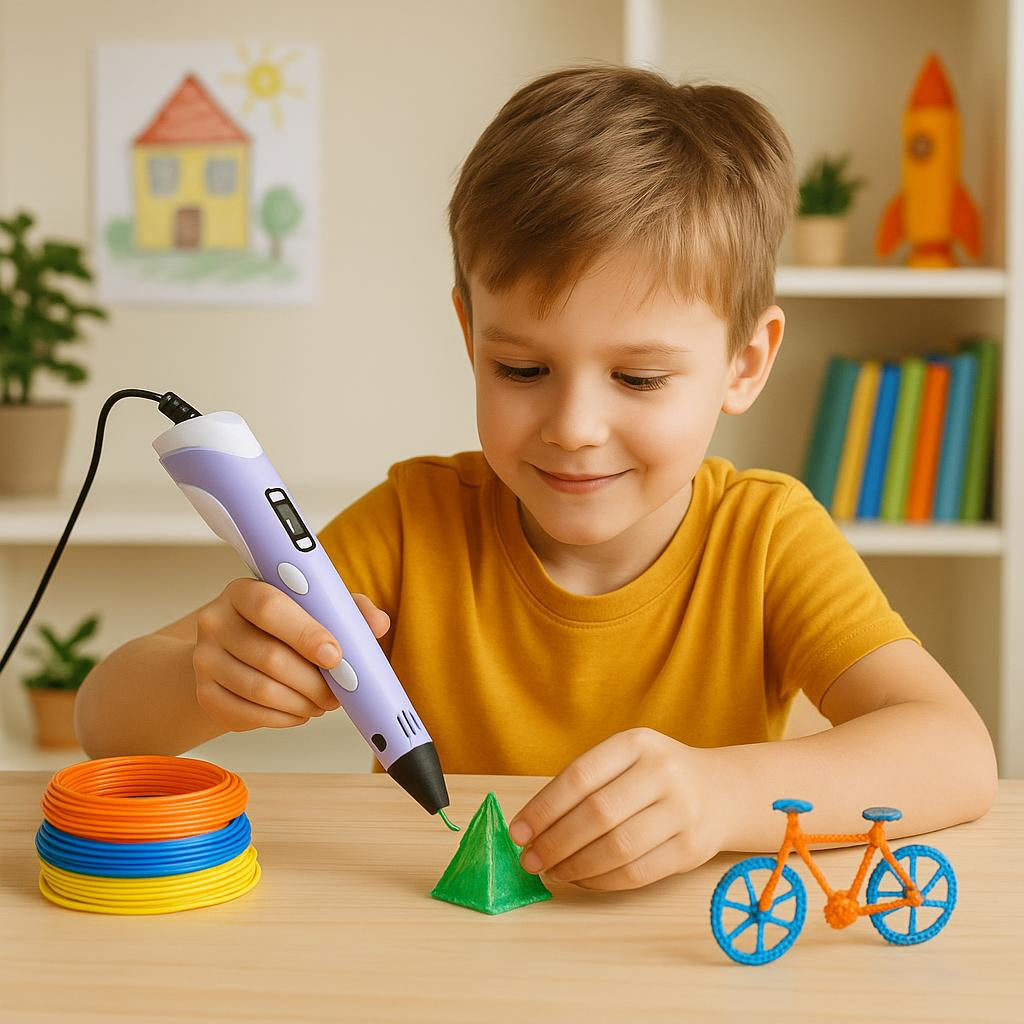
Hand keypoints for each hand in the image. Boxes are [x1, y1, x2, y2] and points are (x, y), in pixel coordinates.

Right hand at [193, 578, 390, 731]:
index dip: (305, 633)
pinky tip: (299, 712)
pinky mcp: (204, 693)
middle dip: (313, 681)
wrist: (236, 650)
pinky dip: (282, 718)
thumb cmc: (283, 625)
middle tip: (339, 692)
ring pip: (259, 689)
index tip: (335, 655)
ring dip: (301, 703)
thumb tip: (377, 623)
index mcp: (243, 590)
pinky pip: (246, 714)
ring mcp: (204, 658)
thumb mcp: (317, 608)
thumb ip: (349, 609)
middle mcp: (215, 620)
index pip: (270, 607)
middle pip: (268, 656)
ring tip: (323, 703)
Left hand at [507, 728, 727, 890]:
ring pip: (617, 848)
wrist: (720, 791)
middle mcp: (663, 772)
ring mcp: (682, 811)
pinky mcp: (692, 849)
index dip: (544, 808)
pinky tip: (582, 879)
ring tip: (552, 871)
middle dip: (555, 842)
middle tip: (530, 860)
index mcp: (637, 743)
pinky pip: (637, 872)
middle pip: (597, 814)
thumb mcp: (624, 759)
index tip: (518, 832)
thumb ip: (584, 785)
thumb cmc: (653, 776)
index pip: (580, 776)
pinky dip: (601, 881)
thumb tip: (530, 829)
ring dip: (575, 866)